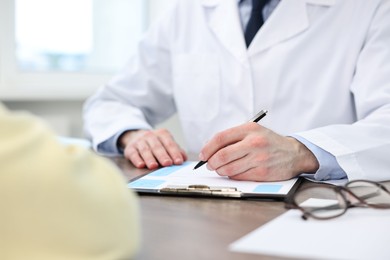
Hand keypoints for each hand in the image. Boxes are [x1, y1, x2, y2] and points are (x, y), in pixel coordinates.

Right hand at [119, 129, 186, 169]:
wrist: (136, 136)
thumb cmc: (156, 143)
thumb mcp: (166, 143)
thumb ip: (176, 150)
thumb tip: (184, 158)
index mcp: (162, 134)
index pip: (169, 143)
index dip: (174, 152)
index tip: (178, 161)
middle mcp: (150, 136)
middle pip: (157, 146)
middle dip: (163, 155)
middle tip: (168, 163)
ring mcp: (139, 141)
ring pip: (145, 150)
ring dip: (149, 158)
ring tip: (154, 166)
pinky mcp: (130, 148)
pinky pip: (133, 153)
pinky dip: (137, 160)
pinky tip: (141, 165)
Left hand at [199, 123, 318, 180]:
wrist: (294, 154)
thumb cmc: (268, 142)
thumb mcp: (253, 131)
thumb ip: (233, 137)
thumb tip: (209, 149)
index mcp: (249, 129)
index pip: (220, 138)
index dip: (207, 148)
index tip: (203, 155)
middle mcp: (254, 142)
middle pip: (222, 155)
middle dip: (211, 162)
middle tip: (209, 164)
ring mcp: (259, 158)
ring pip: (229, 168)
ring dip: (220, 170)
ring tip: (221, 168)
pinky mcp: (262, 173)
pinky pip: (239, 176)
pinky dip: (232, 176)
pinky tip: (233, 172)